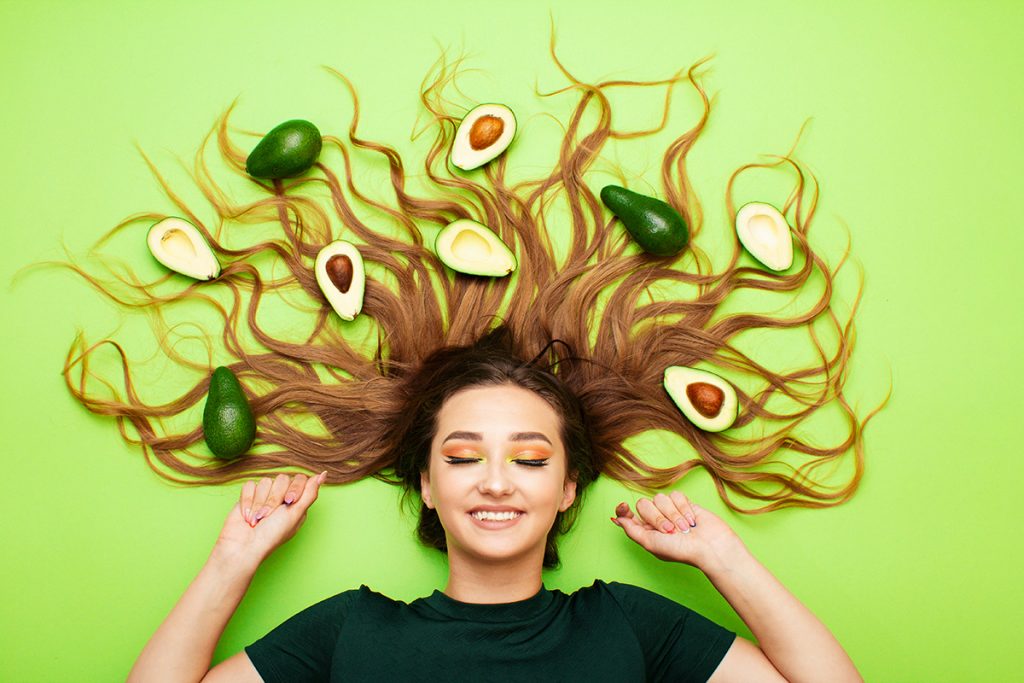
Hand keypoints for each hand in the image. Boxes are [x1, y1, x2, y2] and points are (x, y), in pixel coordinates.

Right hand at [212, 472, 326, 565]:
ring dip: (260, 503)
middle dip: (274, 499)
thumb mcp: (296, 514)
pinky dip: (248, 501)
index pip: (300, 479)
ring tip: (257, 519)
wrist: (244, 545)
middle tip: (270, 516)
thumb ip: (310, 493)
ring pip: (265, 482)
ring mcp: (264, 495)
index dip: (294, 488)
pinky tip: (248, 515)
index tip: (289, 501)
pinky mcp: (248, 496)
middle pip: (282, 479)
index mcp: (296, 502)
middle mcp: (281, 497)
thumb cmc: (272, 534)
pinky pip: (250, 486)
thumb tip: (323, 475)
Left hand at [611, 490, 746, 571]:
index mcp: (645, 531)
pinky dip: (683, 508)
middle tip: (670, 531)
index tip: (623, 506)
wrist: (710, 547)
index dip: (623, 509)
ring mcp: (670, 511)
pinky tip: (692, 520)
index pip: (628, 515)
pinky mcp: (684, 503)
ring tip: (684, 528)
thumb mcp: (651, 543)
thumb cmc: (681, 551)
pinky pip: (676, 495)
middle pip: (644, 504)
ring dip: (673, 515)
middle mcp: (656, 520)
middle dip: (657, 518)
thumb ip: (632, 530)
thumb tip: (618, 519)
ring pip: (661, 498)